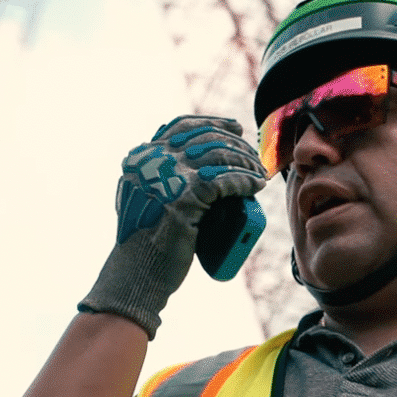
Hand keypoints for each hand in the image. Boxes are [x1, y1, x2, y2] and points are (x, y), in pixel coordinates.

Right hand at [78, 116, 265, 337]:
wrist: (137, 273)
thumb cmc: (145, 243)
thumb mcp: (145, 201)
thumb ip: (156, 180)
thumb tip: (191, 169)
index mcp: (141, 157)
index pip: (182, 127)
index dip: (212, 123)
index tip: (236, 128)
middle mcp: (151, 161)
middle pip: (205, 138)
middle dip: (237, 144)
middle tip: (255, 158)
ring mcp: (166, 177)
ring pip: (219, 156)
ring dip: (246, 162)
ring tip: (260, 174)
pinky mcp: (183, 198)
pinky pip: (224, 180)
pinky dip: (245, 180)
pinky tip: (256, 184)